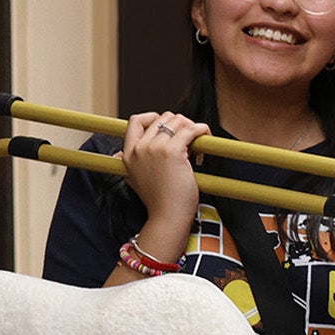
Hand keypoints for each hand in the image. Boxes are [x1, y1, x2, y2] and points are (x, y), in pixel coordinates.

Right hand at [120, 111, 211, 227]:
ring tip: (197, 149)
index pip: (136, 120)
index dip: (154, 117)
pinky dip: (203, 131)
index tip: (169, 128)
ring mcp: (154, 148)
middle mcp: (139, 148)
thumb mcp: (135, 179)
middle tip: (188, 143)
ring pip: (179, 121)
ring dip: (192, 129)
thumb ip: (133, 163)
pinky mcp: (172, 151)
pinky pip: (192, 129)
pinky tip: (206, 139)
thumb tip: (134, 149)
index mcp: (128, 153)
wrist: (167, 217)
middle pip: (163, 117)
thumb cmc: (159, 201)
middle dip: (180, 125)